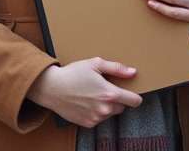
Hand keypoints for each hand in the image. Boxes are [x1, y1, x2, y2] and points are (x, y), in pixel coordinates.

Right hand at [25, 58, 141, 126]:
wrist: (52, 88)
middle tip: (105, 90)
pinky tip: (87, 103)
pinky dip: (96, 112)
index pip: (132, 101)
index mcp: (109, 93)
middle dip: (117, 100)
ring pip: (110, 113)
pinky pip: (99, 119)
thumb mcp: (95, 64)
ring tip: (93, 95)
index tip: (135, 96)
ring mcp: (96, 118)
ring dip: (106, 107)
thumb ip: (116, 68)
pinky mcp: (88, 123)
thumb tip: (132, 72)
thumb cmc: (73, 74)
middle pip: (122, 108)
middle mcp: (104, 108)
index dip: (136, 98)